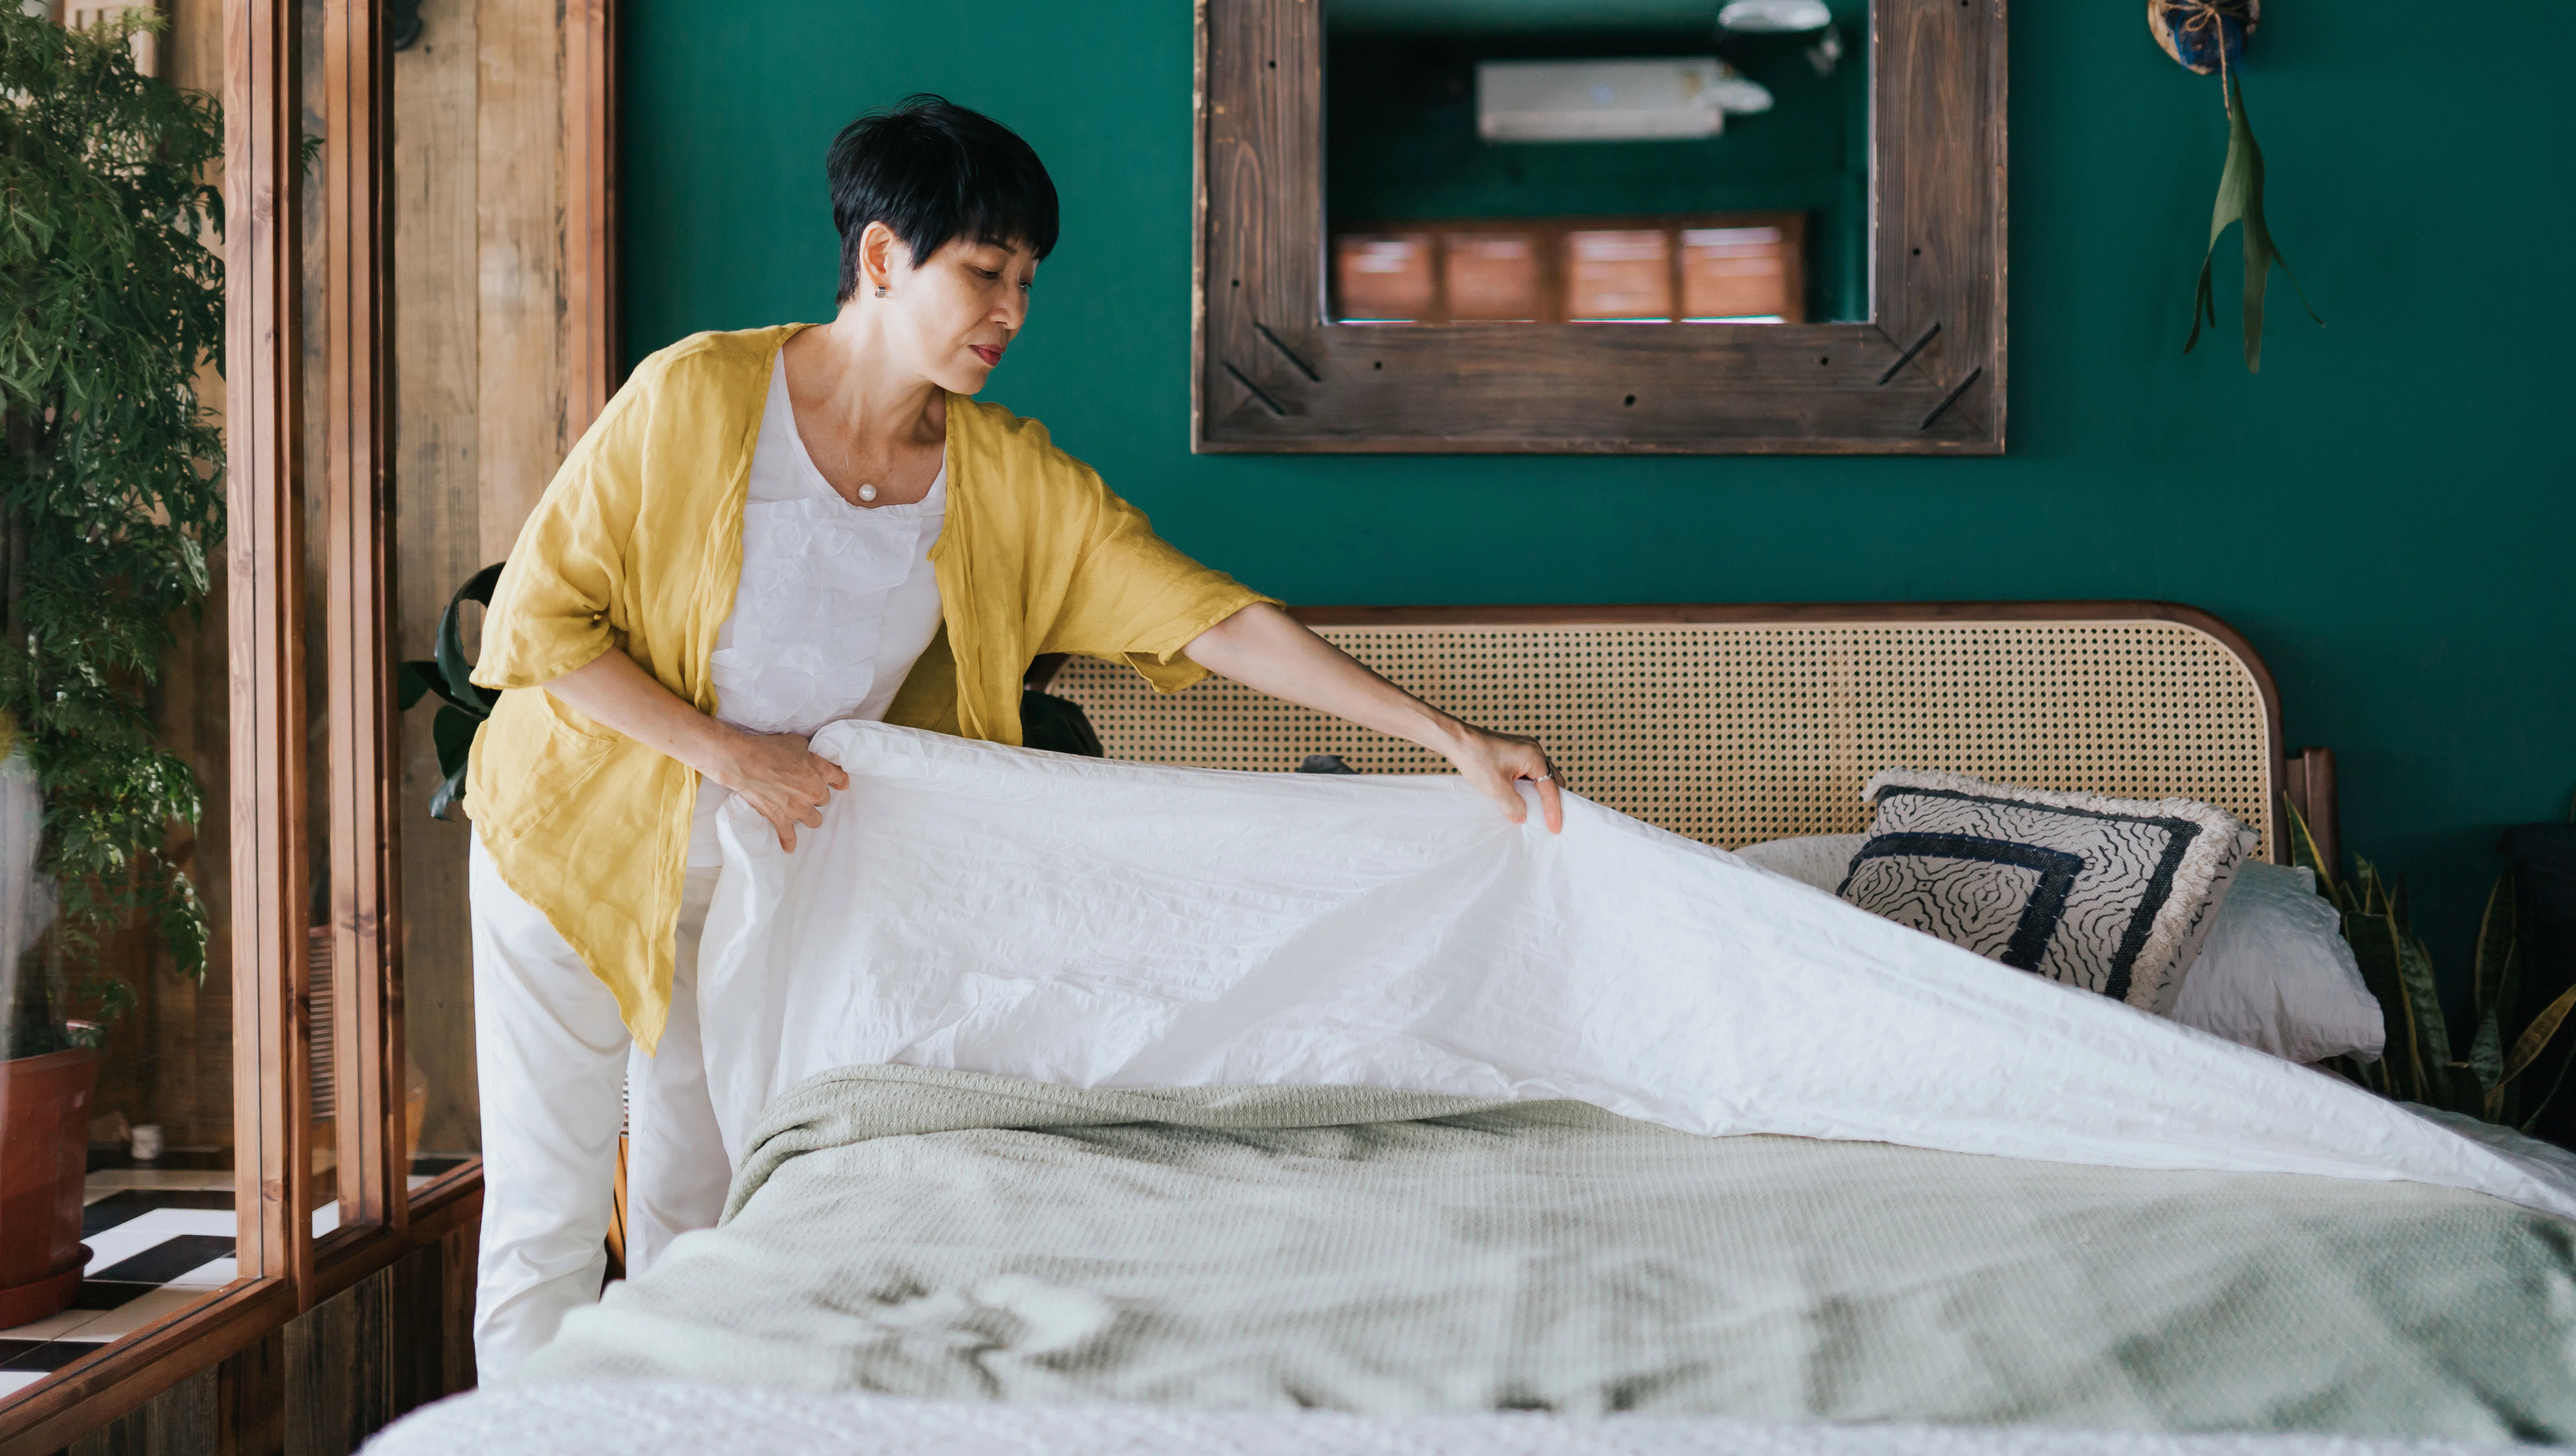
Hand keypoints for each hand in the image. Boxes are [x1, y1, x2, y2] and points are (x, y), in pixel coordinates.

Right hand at [714, 729, 849, 851]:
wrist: (745, 763)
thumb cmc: (770, 748)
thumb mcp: (797, 743)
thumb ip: (810, 754)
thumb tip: (810, 758)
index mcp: (821, 772)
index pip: (840, 779)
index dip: (838, 781)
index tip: (837, 784)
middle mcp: (814, 792)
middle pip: (824, 800)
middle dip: (815, 795)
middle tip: (802, 789)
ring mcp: (798, 808)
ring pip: (815, 820)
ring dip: (809, 816)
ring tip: (800, 811)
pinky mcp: (782, 819)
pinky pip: (789, 837)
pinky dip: (789, 842)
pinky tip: (789, 847)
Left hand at [1438, 722, 1563, 833]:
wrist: (1458, 740)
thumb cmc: (1477, 759)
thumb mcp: (1496, 788)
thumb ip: (1513, 805)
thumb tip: (1522, 818)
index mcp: (1534, 757)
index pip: (1550, 789)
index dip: (1553, 811)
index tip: (1554, 828)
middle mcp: (1533, 750)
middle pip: (1551, 780)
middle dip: (1550, 800)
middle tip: (1547, 820)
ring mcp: (1525, 749)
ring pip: (1539, 776)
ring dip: (1537, 793)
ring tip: (1533, 811)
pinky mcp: (1515, 751)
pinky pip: (1529, 771)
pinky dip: (1527, 785)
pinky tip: (1519, 796)